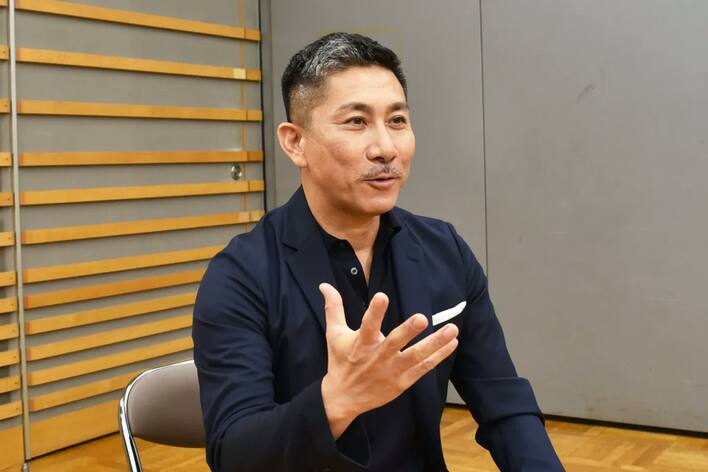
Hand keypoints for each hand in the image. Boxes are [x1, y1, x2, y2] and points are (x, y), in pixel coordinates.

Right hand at [319, 283, 458, 438]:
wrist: (344, 398)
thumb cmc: (341, 362)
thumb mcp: (334, 334)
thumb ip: (334, 308)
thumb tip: (325, 285)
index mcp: (361, 345)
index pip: (367, 326)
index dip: (375, 312)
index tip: (382, 296)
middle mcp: (377, 357)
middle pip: (394, 343)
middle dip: (408, 331)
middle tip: (422, 318)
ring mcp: (392, 371)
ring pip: (415, 357)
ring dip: (435, 343)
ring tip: (452, 329)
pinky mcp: (402, 382)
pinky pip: (423, 368)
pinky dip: (438, 357)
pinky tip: (452, 343)